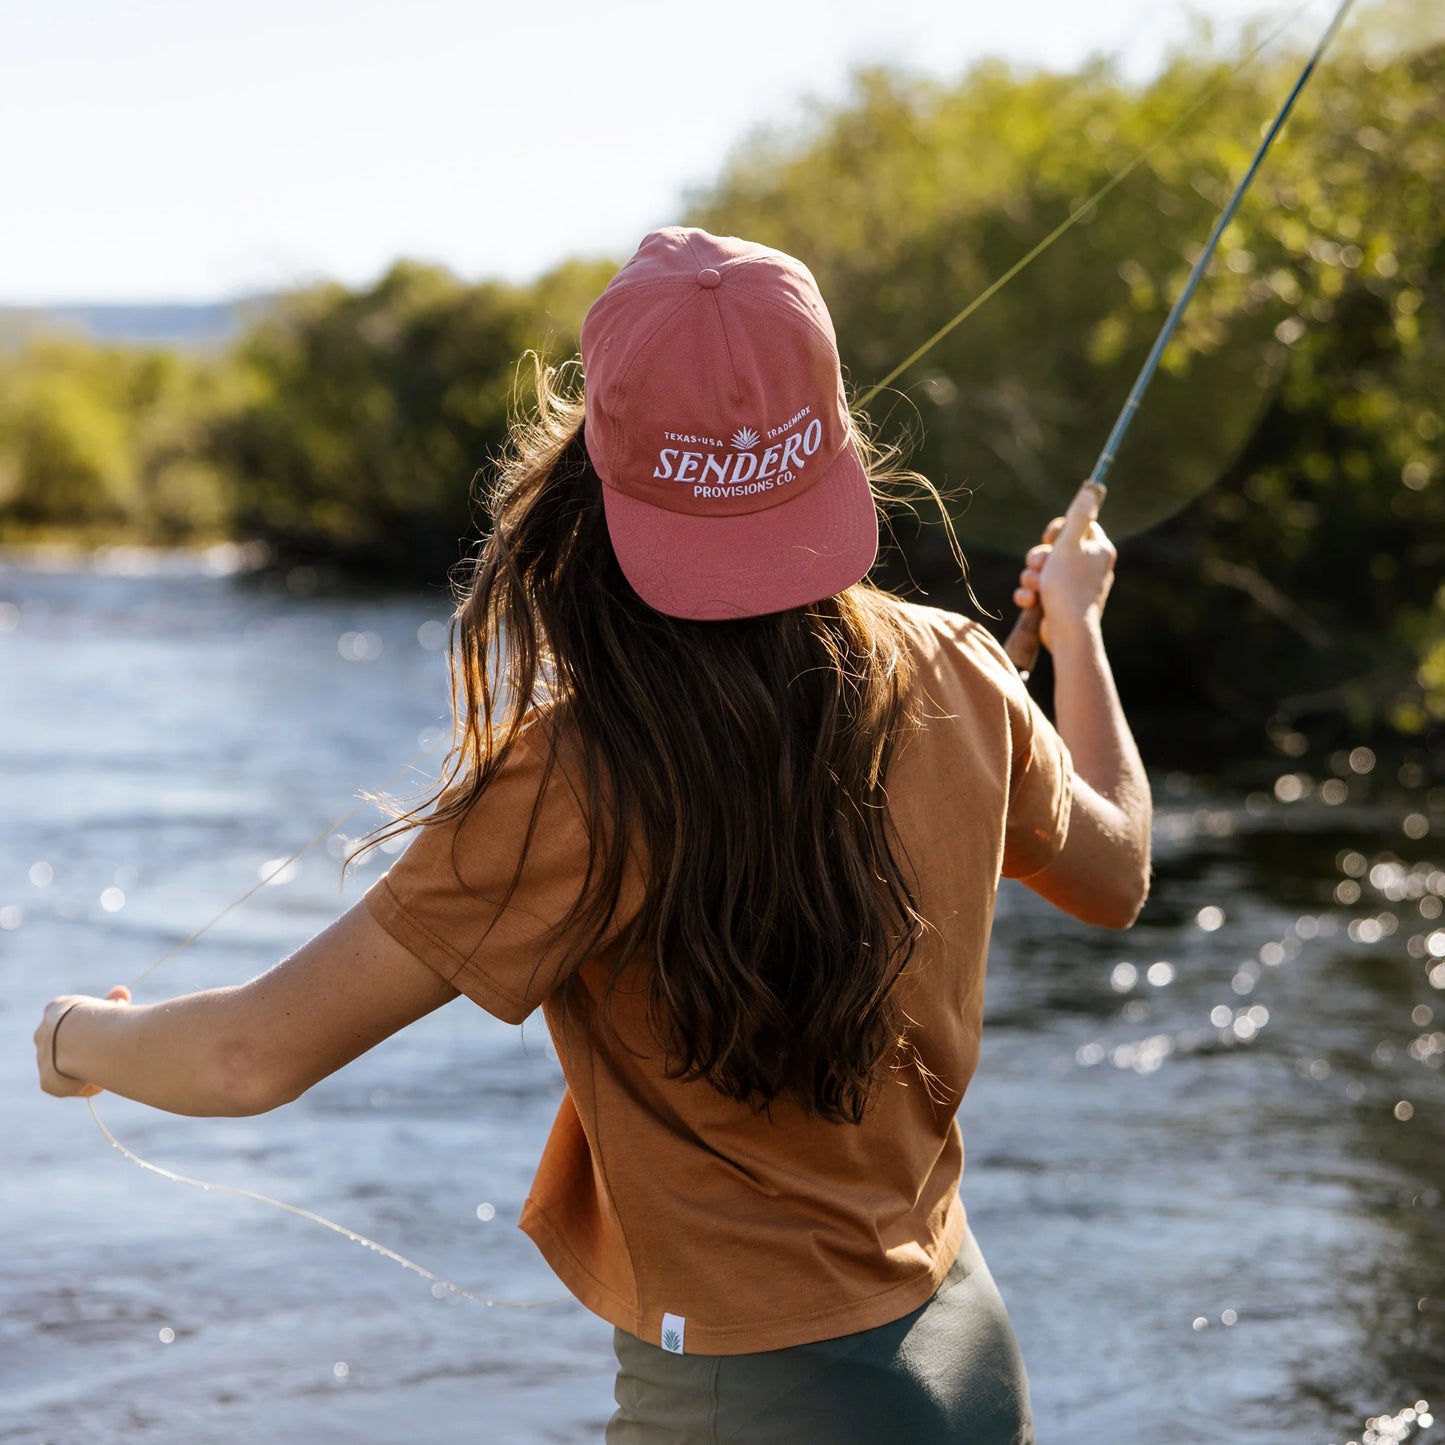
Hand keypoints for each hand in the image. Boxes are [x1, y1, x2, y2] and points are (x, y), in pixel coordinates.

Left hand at [35, 986, 130, 1097]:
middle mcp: (42, 1033)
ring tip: (107, 1068)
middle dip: (84, 1047)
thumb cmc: (102, 1016)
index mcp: (55, 1010)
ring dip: (84, 1067)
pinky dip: (82, 1086)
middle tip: (108, 1051)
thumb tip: (121, 993)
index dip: (94, 1023)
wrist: (82, 1037)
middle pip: (65, 1042)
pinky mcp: (47, 1081)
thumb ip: (115, 1002)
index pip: (71, 1017)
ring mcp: (42, 1058)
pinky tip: (99, 1082)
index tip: (111, 1027)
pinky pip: (66, 1086)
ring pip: (66, 1065)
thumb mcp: (113, 1005)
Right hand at [1013, 481, 1115, 651]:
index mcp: (1098, 550)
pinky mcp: (1060, 604)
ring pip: (1043, 570)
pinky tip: (1031, 601)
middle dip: (1039, 557)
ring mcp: (1074, 587)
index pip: (1079, 526)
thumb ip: (1078, 516)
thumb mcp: (1069, 545)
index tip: (1051, 538)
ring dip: (1031, 577)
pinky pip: (1039, 591)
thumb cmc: (1069, 586)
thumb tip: (1091, 490)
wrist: (1068, 633)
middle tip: (1039, 565)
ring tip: (1035, 587)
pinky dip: (1031, 594)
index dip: (1059, 530)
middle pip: (1056, 548)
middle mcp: (1090, 567)